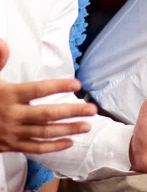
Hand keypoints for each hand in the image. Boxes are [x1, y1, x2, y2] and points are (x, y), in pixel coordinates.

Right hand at [0, 39, 96, 153]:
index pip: (37, 89)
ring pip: (44, 132)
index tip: (77, 84)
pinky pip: (35, 148)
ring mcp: (12, 132)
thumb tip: (3, 43)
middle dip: (72, 112)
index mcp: (8, 95)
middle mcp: (12, 114)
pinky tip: (70, 141)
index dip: (58, 87)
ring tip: (88, 125)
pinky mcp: (11, 146)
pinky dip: (53, 147)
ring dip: (68, 129)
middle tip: (92, 109)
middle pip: (46, 114)